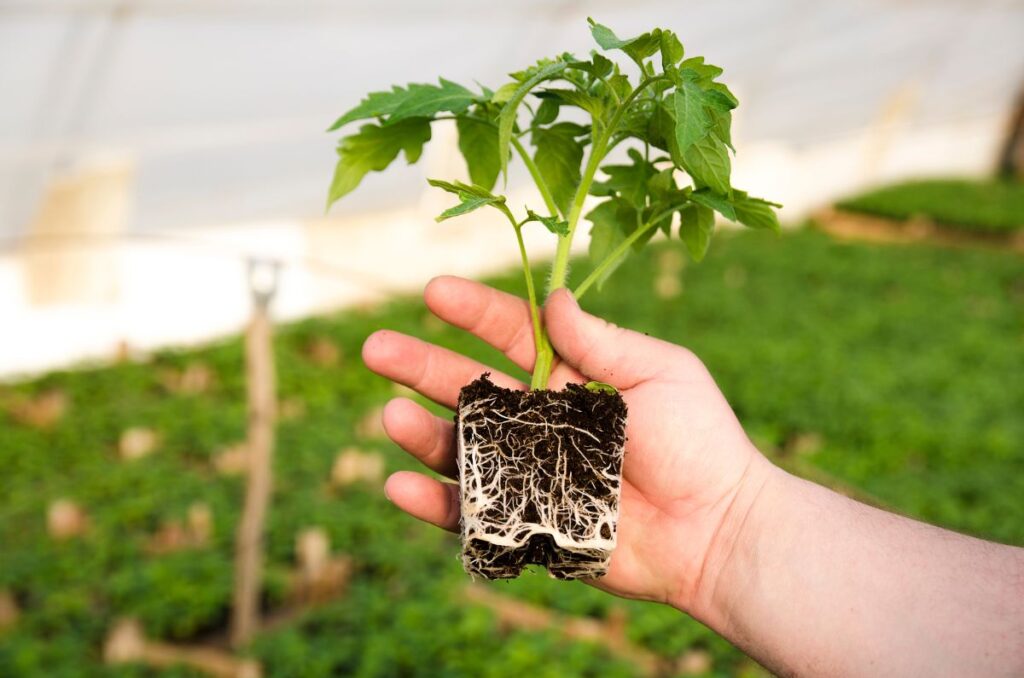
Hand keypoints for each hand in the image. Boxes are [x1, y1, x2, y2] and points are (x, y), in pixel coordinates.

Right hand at [362, 276, 770, 613]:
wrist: (717, 531)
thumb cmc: (700, 444)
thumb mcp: (659, 372)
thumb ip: (600, 341)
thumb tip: (553, 299)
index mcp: (571, 374)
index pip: (511, 332)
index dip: (472, 310)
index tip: (434, 291)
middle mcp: (541, 418)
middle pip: (469, 386)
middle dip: (420, 366)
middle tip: (374, 349)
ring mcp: (530, 470)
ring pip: (462, 447)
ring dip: (422, 433)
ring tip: (391, 419)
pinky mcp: (527, 521)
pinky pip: (471, 510)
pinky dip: (433, 502)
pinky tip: (401, 486)